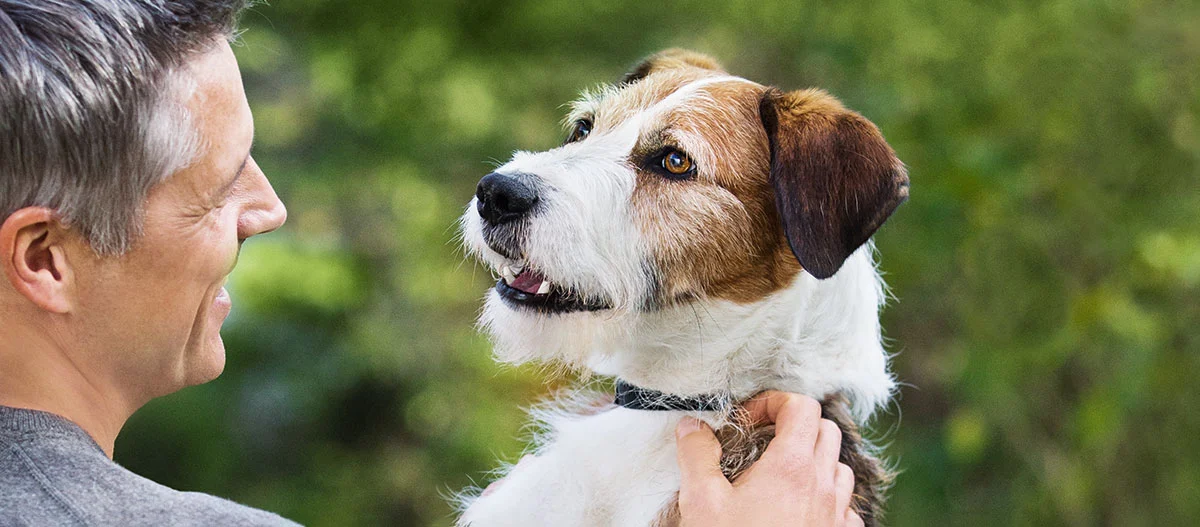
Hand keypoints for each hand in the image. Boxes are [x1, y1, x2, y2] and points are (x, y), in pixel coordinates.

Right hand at [675, 391, 861, 526]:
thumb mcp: (702, 501)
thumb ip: (697, 456)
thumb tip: (691, 427)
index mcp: (792, 466)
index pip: (803, 407)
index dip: (774, 403)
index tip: (747, 421)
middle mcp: (822, 485)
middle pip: (826, 430)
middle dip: (795, 427)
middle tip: (761, 443)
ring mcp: (836, 513)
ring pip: (840, 467)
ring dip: (814, 461)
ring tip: (779, 475)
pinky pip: (845, 506)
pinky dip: (826, 497)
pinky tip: (799, 509)